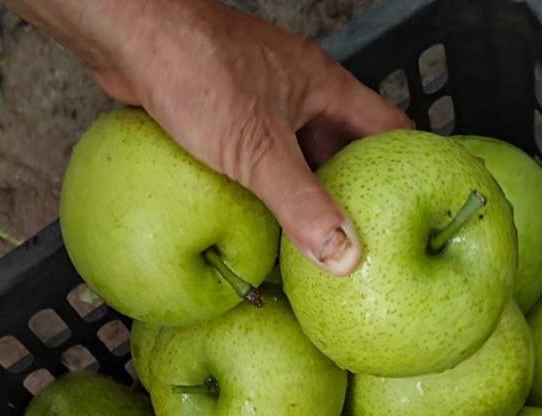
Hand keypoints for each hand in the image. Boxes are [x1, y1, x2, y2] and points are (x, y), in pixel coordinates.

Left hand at [2, 0, 410, 274]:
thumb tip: (345, 257)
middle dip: (353, 194)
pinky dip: (268, 190)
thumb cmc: (194, 70)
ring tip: (315, 245)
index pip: (389, 128)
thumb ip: (302, 205)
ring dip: (306, 195)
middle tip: (361, 243)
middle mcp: (300, 92)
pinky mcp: (226, 114)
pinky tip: (263, 223)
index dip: (408, 166)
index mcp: (325, 88)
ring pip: (300, 156)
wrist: (126, 33)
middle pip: (344, 149)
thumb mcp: (258, 150)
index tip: (415, 210)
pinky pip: (261, 159)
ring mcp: (263, 102)